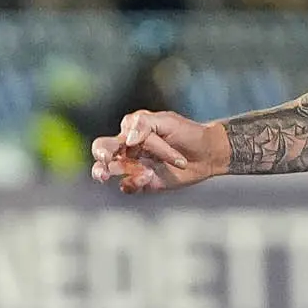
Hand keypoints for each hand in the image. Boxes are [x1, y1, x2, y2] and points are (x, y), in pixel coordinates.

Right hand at [91, 110, 221, 194]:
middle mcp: (128, 149)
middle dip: (99, 160)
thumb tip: (127, 140)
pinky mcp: (143, 182)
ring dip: (110, 174)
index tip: (133, 143)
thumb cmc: (187, 133)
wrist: (207, 153)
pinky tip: (149, 176)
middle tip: (104, 166)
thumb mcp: (167, 121)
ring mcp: (134, 167)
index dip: (117, 143)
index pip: (114, 137)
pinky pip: (128, 186)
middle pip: (102, 154)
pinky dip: (133, 183)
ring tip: (119, 174)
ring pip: (109, 172)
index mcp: (131, 132)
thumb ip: (144, 123)